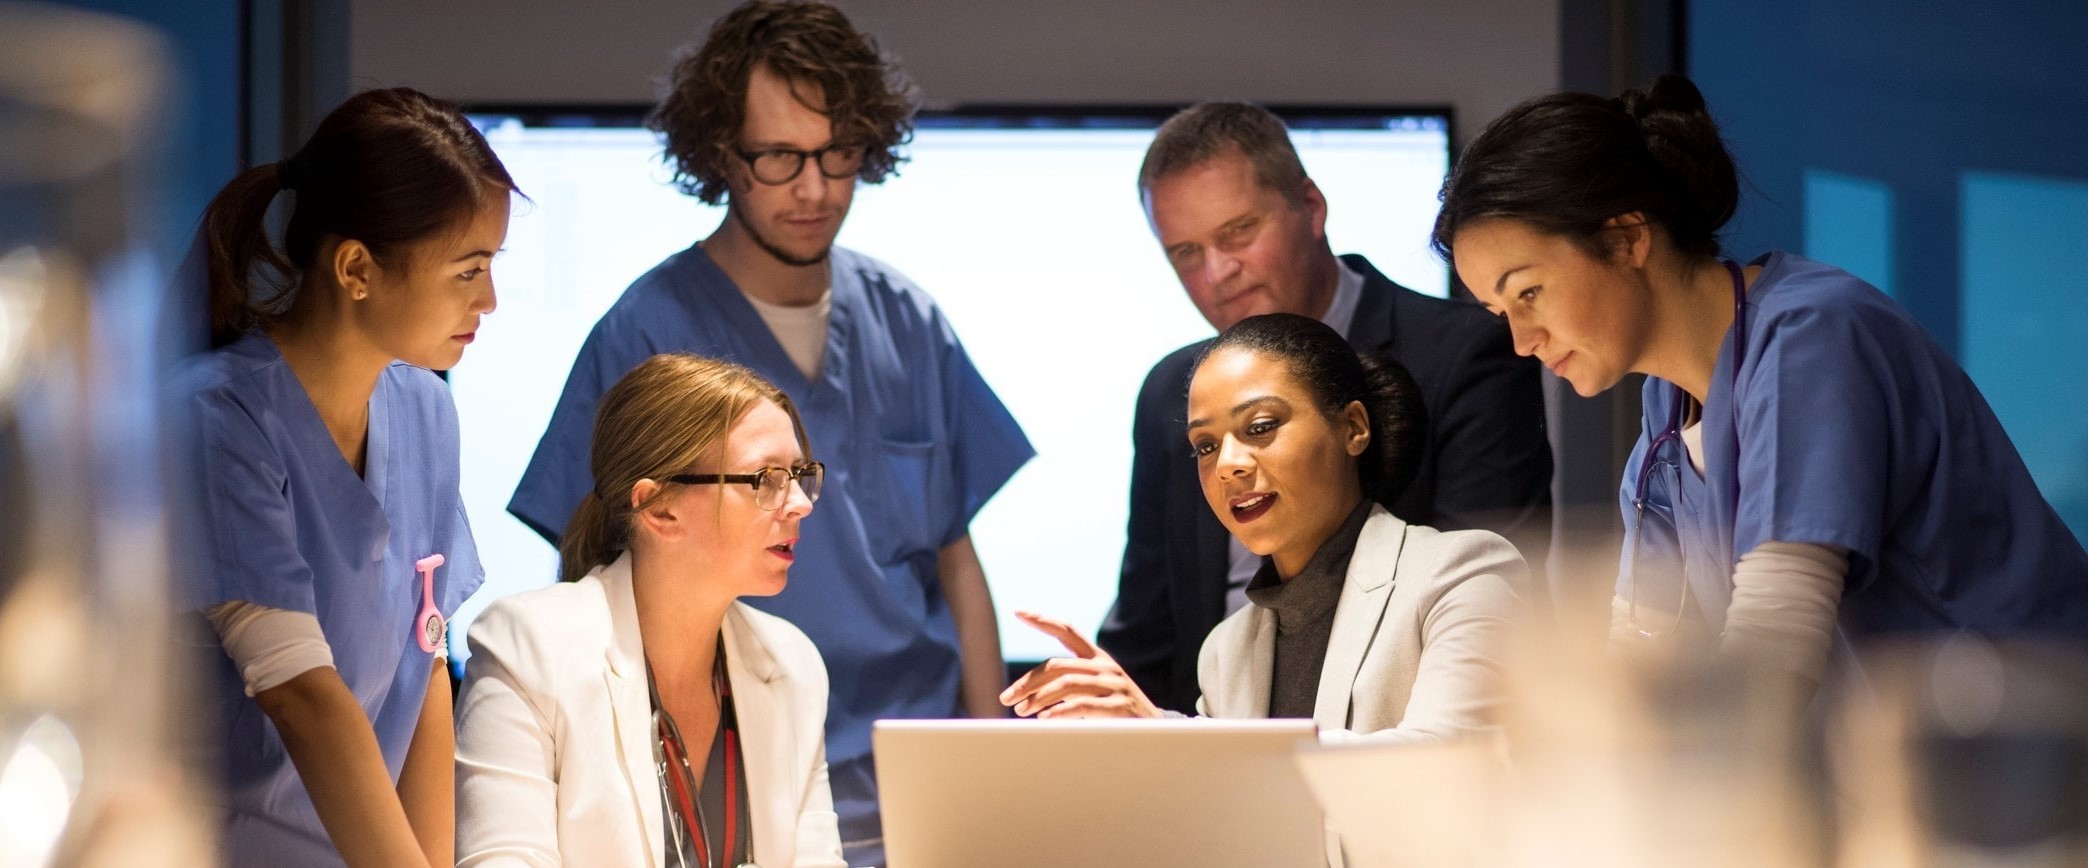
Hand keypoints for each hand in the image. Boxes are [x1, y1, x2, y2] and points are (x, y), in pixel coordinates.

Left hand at [998, 611, 1160, 718]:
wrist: (1157, 732)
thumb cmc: (1116, 714)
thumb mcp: (1093, 694)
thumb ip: (1067, 688)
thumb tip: (1026, 698)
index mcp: (1097, 658)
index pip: (1068, 631)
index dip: (1043, 620)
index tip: (1019, 611)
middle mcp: (1105, 666)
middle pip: (1057, 665)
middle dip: (1028, 681)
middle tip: (1007, 698)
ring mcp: (1115, 684)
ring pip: (1067, 683)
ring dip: (1039, 698)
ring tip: (1021, 712)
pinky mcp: (1121, 706)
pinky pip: (1083, 706)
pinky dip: (1060, 712)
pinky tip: (1045, 720)